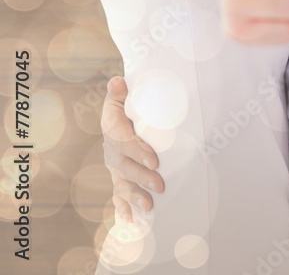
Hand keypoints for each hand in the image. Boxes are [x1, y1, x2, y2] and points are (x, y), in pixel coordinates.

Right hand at [101, 76, 163, 221]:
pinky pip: (119, 195)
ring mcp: (115, 166)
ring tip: (149, 206)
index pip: (124, 141)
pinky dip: (123, 209)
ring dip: (134, 196)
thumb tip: (116, 82)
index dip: (138, 152)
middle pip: (125, 166)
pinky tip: (130, 222)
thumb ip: (121, 90)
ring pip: (122, 183)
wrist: (122, 114)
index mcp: (113, 128)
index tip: (155, 161)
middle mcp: (112, 150)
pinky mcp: (120, 177)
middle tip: (160, 185)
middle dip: (142, 177)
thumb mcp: (123, 94)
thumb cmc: (128, 102)